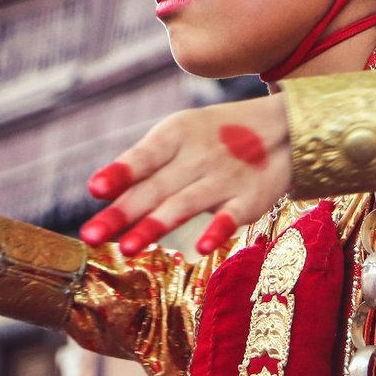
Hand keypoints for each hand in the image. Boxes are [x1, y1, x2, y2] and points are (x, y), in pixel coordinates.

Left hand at [82, 94, 290, 255]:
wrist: (285, 127)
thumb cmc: (214, 137)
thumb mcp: (179, 137)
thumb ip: (144, 165)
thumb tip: (101, 194)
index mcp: (176, 135)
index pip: (144, 156)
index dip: (120, 172)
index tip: (95, 189)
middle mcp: (197, 155)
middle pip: (155, 187)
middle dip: (122, 213)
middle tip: (90, 236)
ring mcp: (224, 178)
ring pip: (185, 204)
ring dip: (156, 225)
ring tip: (127, 249)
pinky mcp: (251, 198)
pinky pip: (232, 216)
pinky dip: (218, 229)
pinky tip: (202, 247)